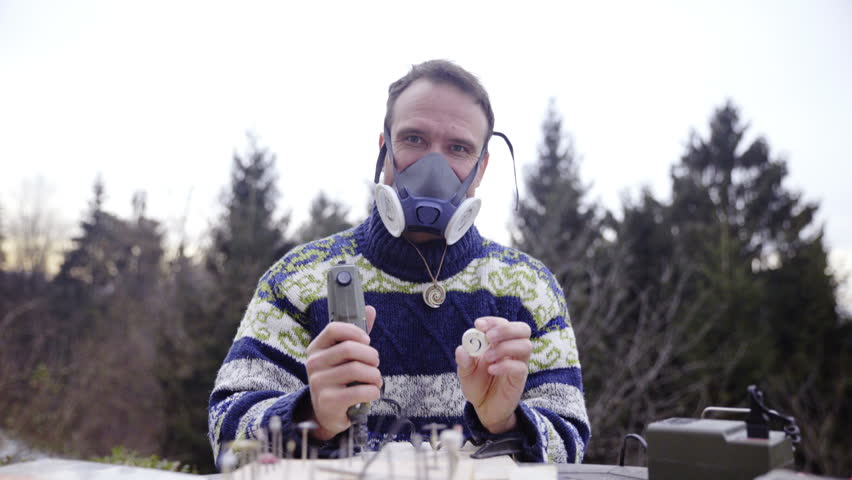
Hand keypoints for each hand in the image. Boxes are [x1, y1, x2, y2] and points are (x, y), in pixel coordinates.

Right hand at [304, 306, 380, 439]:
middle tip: (375, 364)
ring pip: (357, 370)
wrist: (326, 414)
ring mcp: (318, 383)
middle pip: (350, 348)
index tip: (366, 341)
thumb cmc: (339, 380)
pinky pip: (360, 391)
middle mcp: (314, 364)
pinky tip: (371, 393)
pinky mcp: (328, 401)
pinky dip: (373, 391)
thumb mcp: (343, 357)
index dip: (355, 332)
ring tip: (375, 380)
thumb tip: (370, 309)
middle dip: (371, 356)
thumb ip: (356, 334)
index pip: (334, 328)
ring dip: (375, 375)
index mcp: (316, 349)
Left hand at [455, 316, 531, 433]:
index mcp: (499, 342)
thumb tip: (462, 349)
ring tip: (487, 358)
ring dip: (505, 347)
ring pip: (526, 346)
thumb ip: (464, 360)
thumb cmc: (477, 384)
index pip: (503, 323)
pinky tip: (491, 370)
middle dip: (506, 329)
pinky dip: (504, 366)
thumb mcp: (465, 371)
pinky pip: (520, 367)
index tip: (479, 325)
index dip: (493, 321)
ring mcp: (518, 363)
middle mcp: (512, 350)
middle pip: (523, 329)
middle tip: (489, 337)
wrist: (484, 407)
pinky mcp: (519, 379)